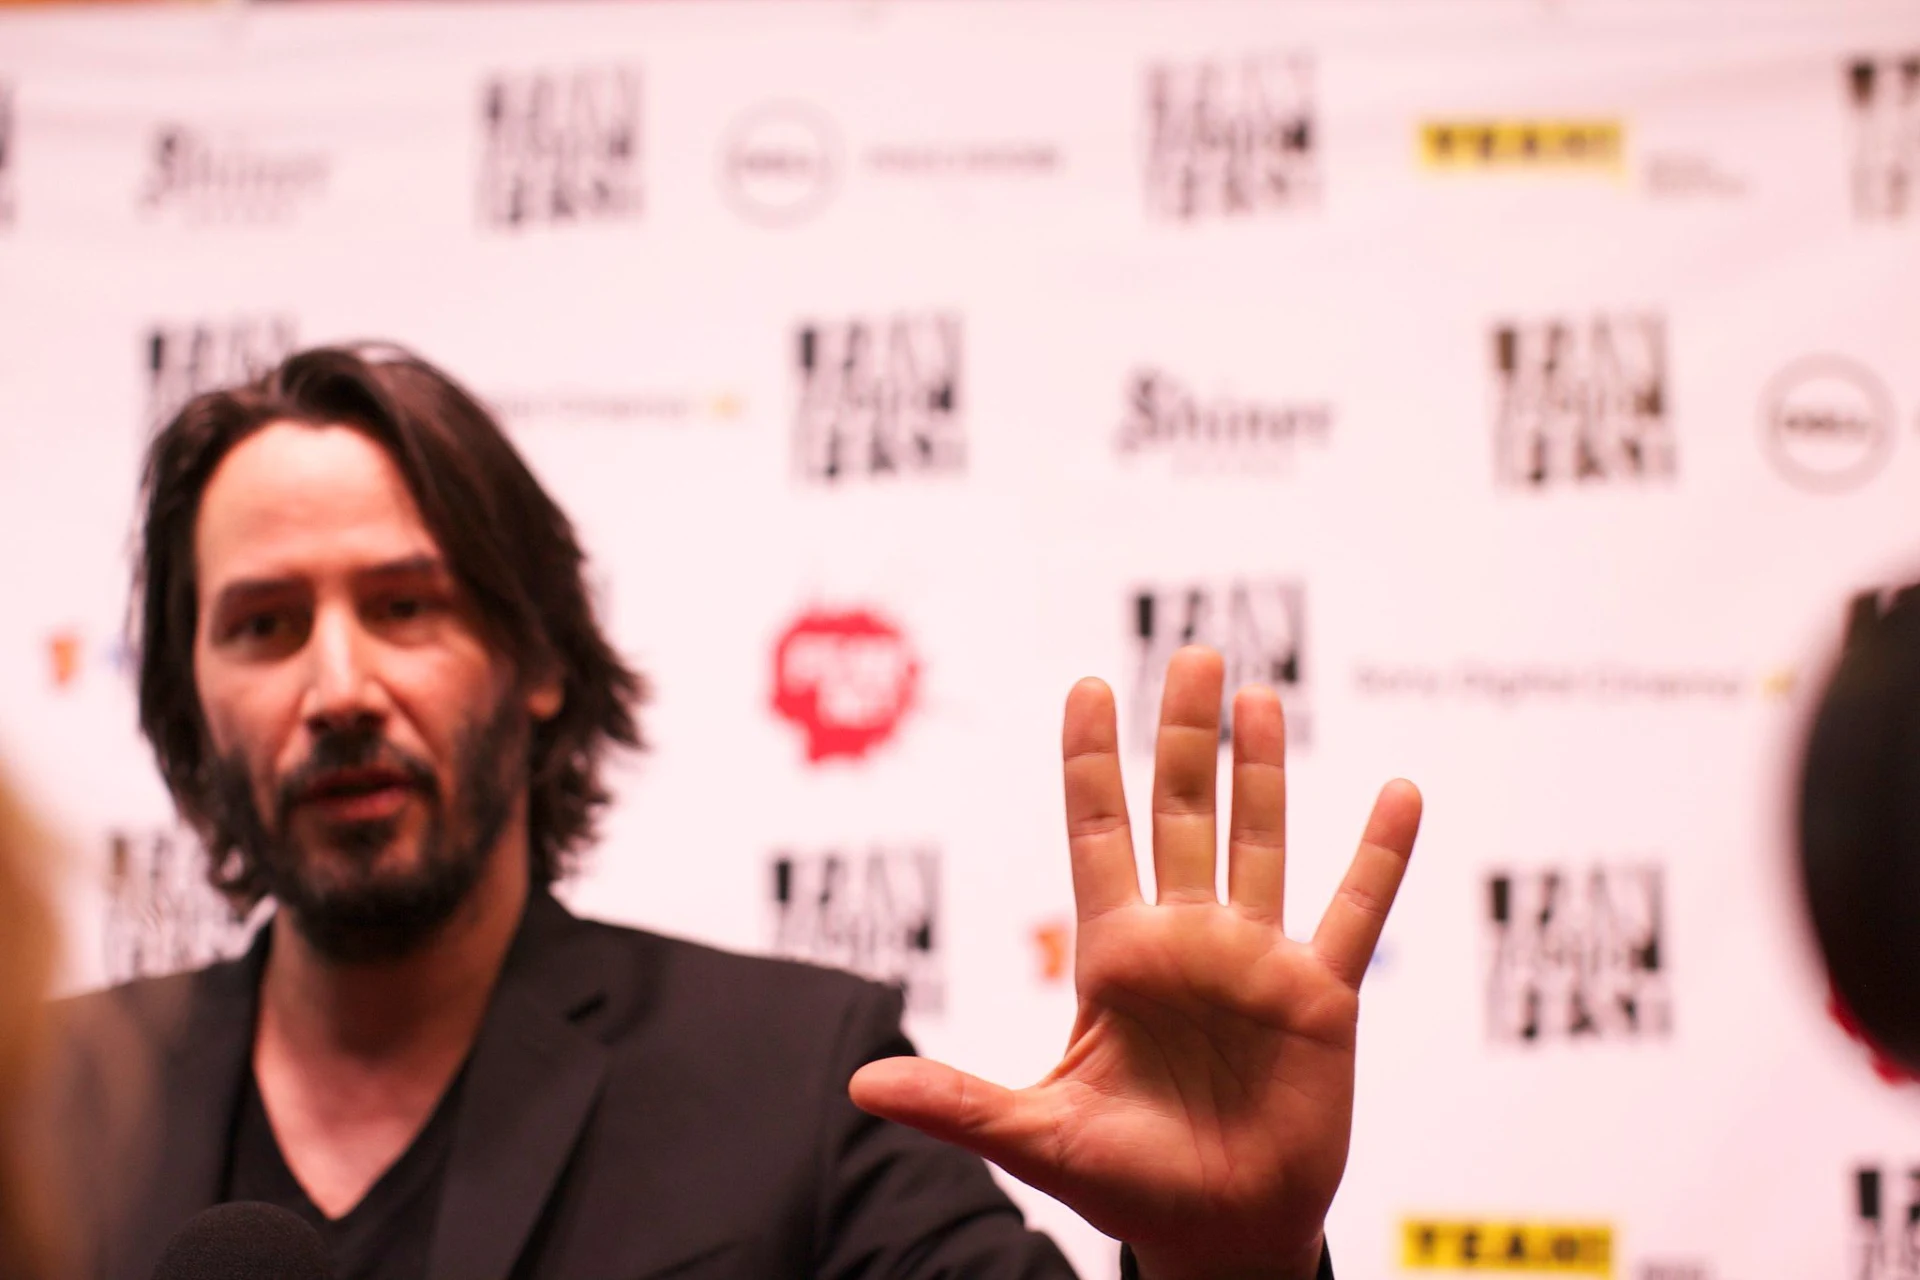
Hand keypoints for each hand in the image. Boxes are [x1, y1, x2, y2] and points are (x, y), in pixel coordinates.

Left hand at [849, 646, 1421, 1279]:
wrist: (1220, 1234)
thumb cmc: (1128, 1184)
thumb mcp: (1038, 1137)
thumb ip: (960, 1102)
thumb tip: (860, 1085)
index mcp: (1117, 956)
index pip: (1099, 834)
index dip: (1093, 762)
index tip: (1089, 686)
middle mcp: (1186, 940)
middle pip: (1182, 813)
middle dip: (1184, 736)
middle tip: (1191, 655)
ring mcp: (1256, 961)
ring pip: (1261, 841)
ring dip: (1263, 770)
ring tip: (1256, 699)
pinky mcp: (1321, 997)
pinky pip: (1355, 912)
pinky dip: (1379, 855)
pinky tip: (1399, 792)